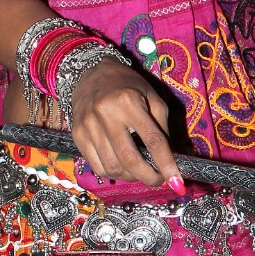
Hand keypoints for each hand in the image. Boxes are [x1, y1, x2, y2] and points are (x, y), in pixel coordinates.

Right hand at [69, 60, 182, 189]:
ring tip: (139, 170)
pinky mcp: (78, 135)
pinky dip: (113, 173)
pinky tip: (121, 166)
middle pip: (129, 159)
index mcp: (129, 101)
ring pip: (112, 167)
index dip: (166, 164)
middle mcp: (106, 114)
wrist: (90, 73)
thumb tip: (169, 158)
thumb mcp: (151, 97)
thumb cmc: (127, 85)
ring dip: (130, 176)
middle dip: (148, 177)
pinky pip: (97, 166)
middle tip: (158, 180)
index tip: (177, 182)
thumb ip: (161, 126)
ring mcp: (88, 126)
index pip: (152, 139)